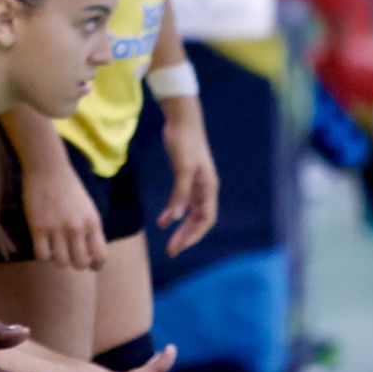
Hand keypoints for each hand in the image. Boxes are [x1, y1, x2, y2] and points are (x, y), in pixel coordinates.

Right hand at [22, 154, 105, 270]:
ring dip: (58, 260)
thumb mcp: (88, 208)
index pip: (100, 256)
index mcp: (92, 222)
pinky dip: (43, 255)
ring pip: (61, 263)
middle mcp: (77, 228)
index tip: (89, 263)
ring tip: (55, 249)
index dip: (95, 264)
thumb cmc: (69, 187)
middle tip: (69, 255)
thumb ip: (91, 229)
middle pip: (80, 264)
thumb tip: (91, 254)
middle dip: (75, 264)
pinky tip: (43, 245)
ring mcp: (57, 228)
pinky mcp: (38, 227)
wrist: (48, 168)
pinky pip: (42, 256)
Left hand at [158, 101, 218, 256]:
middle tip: (171, 251)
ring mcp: (197, 184)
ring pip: (191, 214)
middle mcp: (206, 189)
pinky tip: (163, 221)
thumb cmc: (185, 143)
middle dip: (186, 236)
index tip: (178, 246)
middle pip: (199, 220)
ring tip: (168, 242)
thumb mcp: (182, 169)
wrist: (182, 121)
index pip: (205, 219)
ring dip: (181, 228)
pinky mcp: (186, 179)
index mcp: (209, 188)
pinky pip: (183, 203)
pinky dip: (174, 213)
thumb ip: (179, 194)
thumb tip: (176, 218)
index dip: (194, 235)